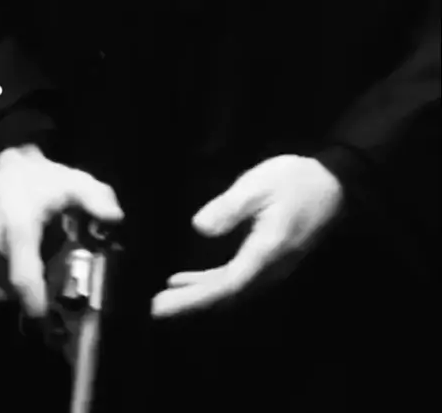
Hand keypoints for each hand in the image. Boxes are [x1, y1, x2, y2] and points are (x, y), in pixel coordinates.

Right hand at [0, 145, 123, 316]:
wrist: (3, 166)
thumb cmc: (40, 178)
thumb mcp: (73, 182)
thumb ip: (97, 198)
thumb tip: (115, 218)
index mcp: (19, 228)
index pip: (23, 276)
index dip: (34, 300)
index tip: (45, 314)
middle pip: (15, 286)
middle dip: (35, 288)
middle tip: (52, 276)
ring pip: (0, 285)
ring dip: (17, 282)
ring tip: (32, 260)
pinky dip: (1, 275)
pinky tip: (14, 256)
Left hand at [151, 154, 342, 317]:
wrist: (334, 183)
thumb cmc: (295, 180)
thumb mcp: (258, 185)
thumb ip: (229, 208)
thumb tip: (200, 228)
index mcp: (266, 251)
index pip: (226, 285)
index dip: (193, 298)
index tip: (162, 305)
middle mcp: (270, 268)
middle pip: (227, 295)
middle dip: (191, 303)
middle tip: (155, 307)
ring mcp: (273, 267)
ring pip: (232, 291)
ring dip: (200, 295)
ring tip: (167, 295)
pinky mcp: (271, 261)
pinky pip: (238, 281)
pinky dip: (213, 284)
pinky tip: (191, 279)